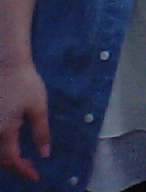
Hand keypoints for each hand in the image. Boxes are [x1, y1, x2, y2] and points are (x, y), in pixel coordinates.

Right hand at [0, 61, 49, 181]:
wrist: (7, 65)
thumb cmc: (26, 84)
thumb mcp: (38, 108)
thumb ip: (41, 133)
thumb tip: (44, 154)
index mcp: (4, 131)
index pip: (12, 161)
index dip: (23, 171)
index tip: (36, 176)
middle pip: (0, 159)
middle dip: (15, 167)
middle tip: (31, 169)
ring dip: (6, 159)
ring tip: (22, 161)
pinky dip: (0, 149)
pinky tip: (10, 147)